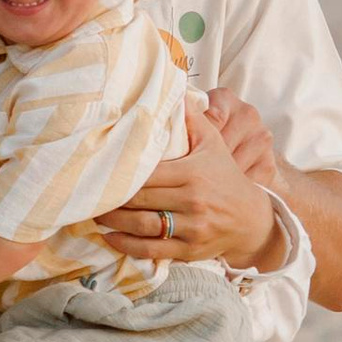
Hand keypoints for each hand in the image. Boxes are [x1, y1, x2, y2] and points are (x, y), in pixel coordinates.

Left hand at [93, 94, 289, 272]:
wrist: (252, 219)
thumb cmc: (226, 178)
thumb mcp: (214, 144)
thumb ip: (192, 120)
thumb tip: (174, 91)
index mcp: (193, 173)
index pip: (147, 174)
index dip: (122, 175)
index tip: (101, 171)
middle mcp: (192, 201)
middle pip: (140, 200)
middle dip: (111, 199)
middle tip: (89, 193)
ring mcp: (192, 228)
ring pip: (142, 226)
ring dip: (114, 222)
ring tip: (95, 214)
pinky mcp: (189, 250)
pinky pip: (151, 250)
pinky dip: (127, 246)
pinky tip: (110, 237)